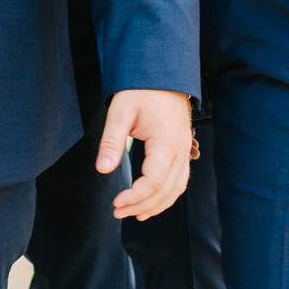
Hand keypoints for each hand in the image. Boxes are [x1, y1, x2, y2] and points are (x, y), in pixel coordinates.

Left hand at [97, 89, 193, 221]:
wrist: (162, 75)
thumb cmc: (141, 90)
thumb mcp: (120, 112)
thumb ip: (111, 142)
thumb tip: (103, 170)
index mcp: (166, 142)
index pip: (153, 181)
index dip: (135, 196)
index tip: (116, 202)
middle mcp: (181, 150)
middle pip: (165, 190)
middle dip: (141, 206)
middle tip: (118, 212)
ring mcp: (185, 150)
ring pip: (176, 189)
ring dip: (156, 205)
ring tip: (134, 214)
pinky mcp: (183, 150)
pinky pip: (180, 180)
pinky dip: (167, 195)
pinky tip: (152, 202)